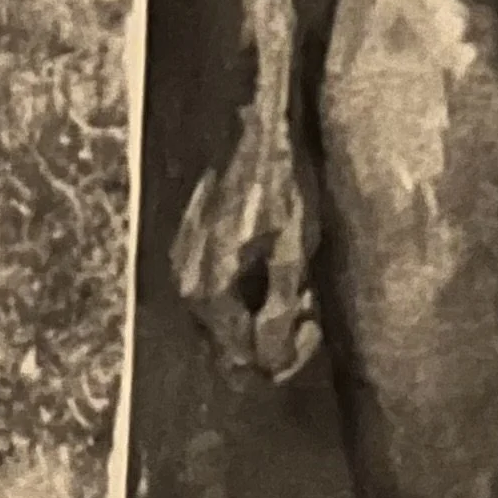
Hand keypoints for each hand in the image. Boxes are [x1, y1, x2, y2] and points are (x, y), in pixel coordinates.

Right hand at [174, 113, 325, 377]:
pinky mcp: (188, 253)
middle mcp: (187, 288)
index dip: (286, 355)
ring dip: (261, 320)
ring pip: (224, 324)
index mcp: (211, 292)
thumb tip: (271, 361)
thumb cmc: (282, 187)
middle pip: (229, 349)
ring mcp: (183, 270)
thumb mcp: (293, 248)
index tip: (314, 327)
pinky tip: (274, 272)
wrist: (254, 135)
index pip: (245, 357)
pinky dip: (247, 298)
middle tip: (309, 311)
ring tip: (297, 289)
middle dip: (274, 340)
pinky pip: (218, 298)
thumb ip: (280, 307)